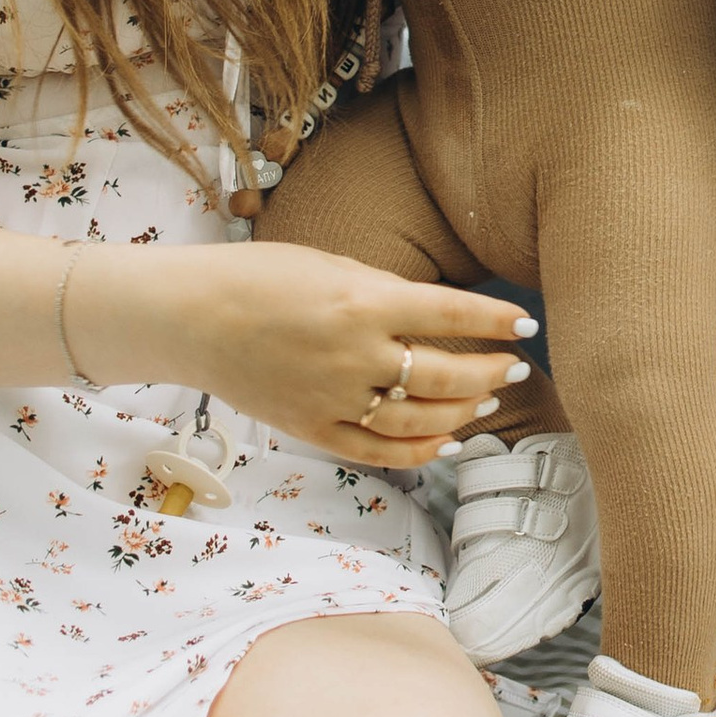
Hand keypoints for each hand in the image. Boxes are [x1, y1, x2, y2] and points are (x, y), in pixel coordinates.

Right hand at [146, 243, 534, 467]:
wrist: (191, 317)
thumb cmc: (261, 277)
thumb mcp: (332, 265)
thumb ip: (386, 293)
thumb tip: (437, 316)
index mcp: (362, 301)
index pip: (451, 314)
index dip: (496, 320)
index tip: (525, 321)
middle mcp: (354, 354)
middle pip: (444, 375)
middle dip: (490, 372)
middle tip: (514, 365)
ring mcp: (333, 398)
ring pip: (419, 419)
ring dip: (463, 412)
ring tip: (487, 399)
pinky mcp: (313, 429)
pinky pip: (378, 452)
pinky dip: (419, 452)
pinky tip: (445, 442)